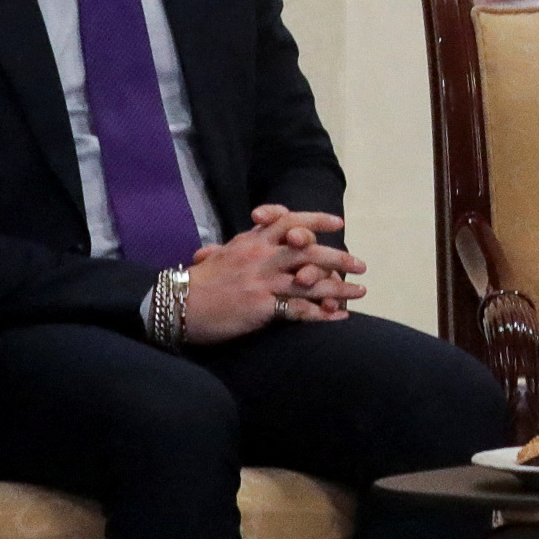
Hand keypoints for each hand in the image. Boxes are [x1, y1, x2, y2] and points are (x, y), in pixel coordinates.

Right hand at [183, 209, 367, 341]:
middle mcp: (261, 256)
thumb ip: (246, 241)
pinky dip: (321, 314)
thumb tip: (259, 228)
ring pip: (311, 281)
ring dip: (339, 287)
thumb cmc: (198, 281)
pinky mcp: (262, 306)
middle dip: (339, 258)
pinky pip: (299, 309)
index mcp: (252, 240)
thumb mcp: (222, 253)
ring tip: (360, 292)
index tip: (338, 224)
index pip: (289, 221)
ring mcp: (263, 281)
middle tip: (361, 265)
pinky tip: (338, 317)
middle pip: (309, 251)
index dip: (316, 221)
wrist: (177, 306)